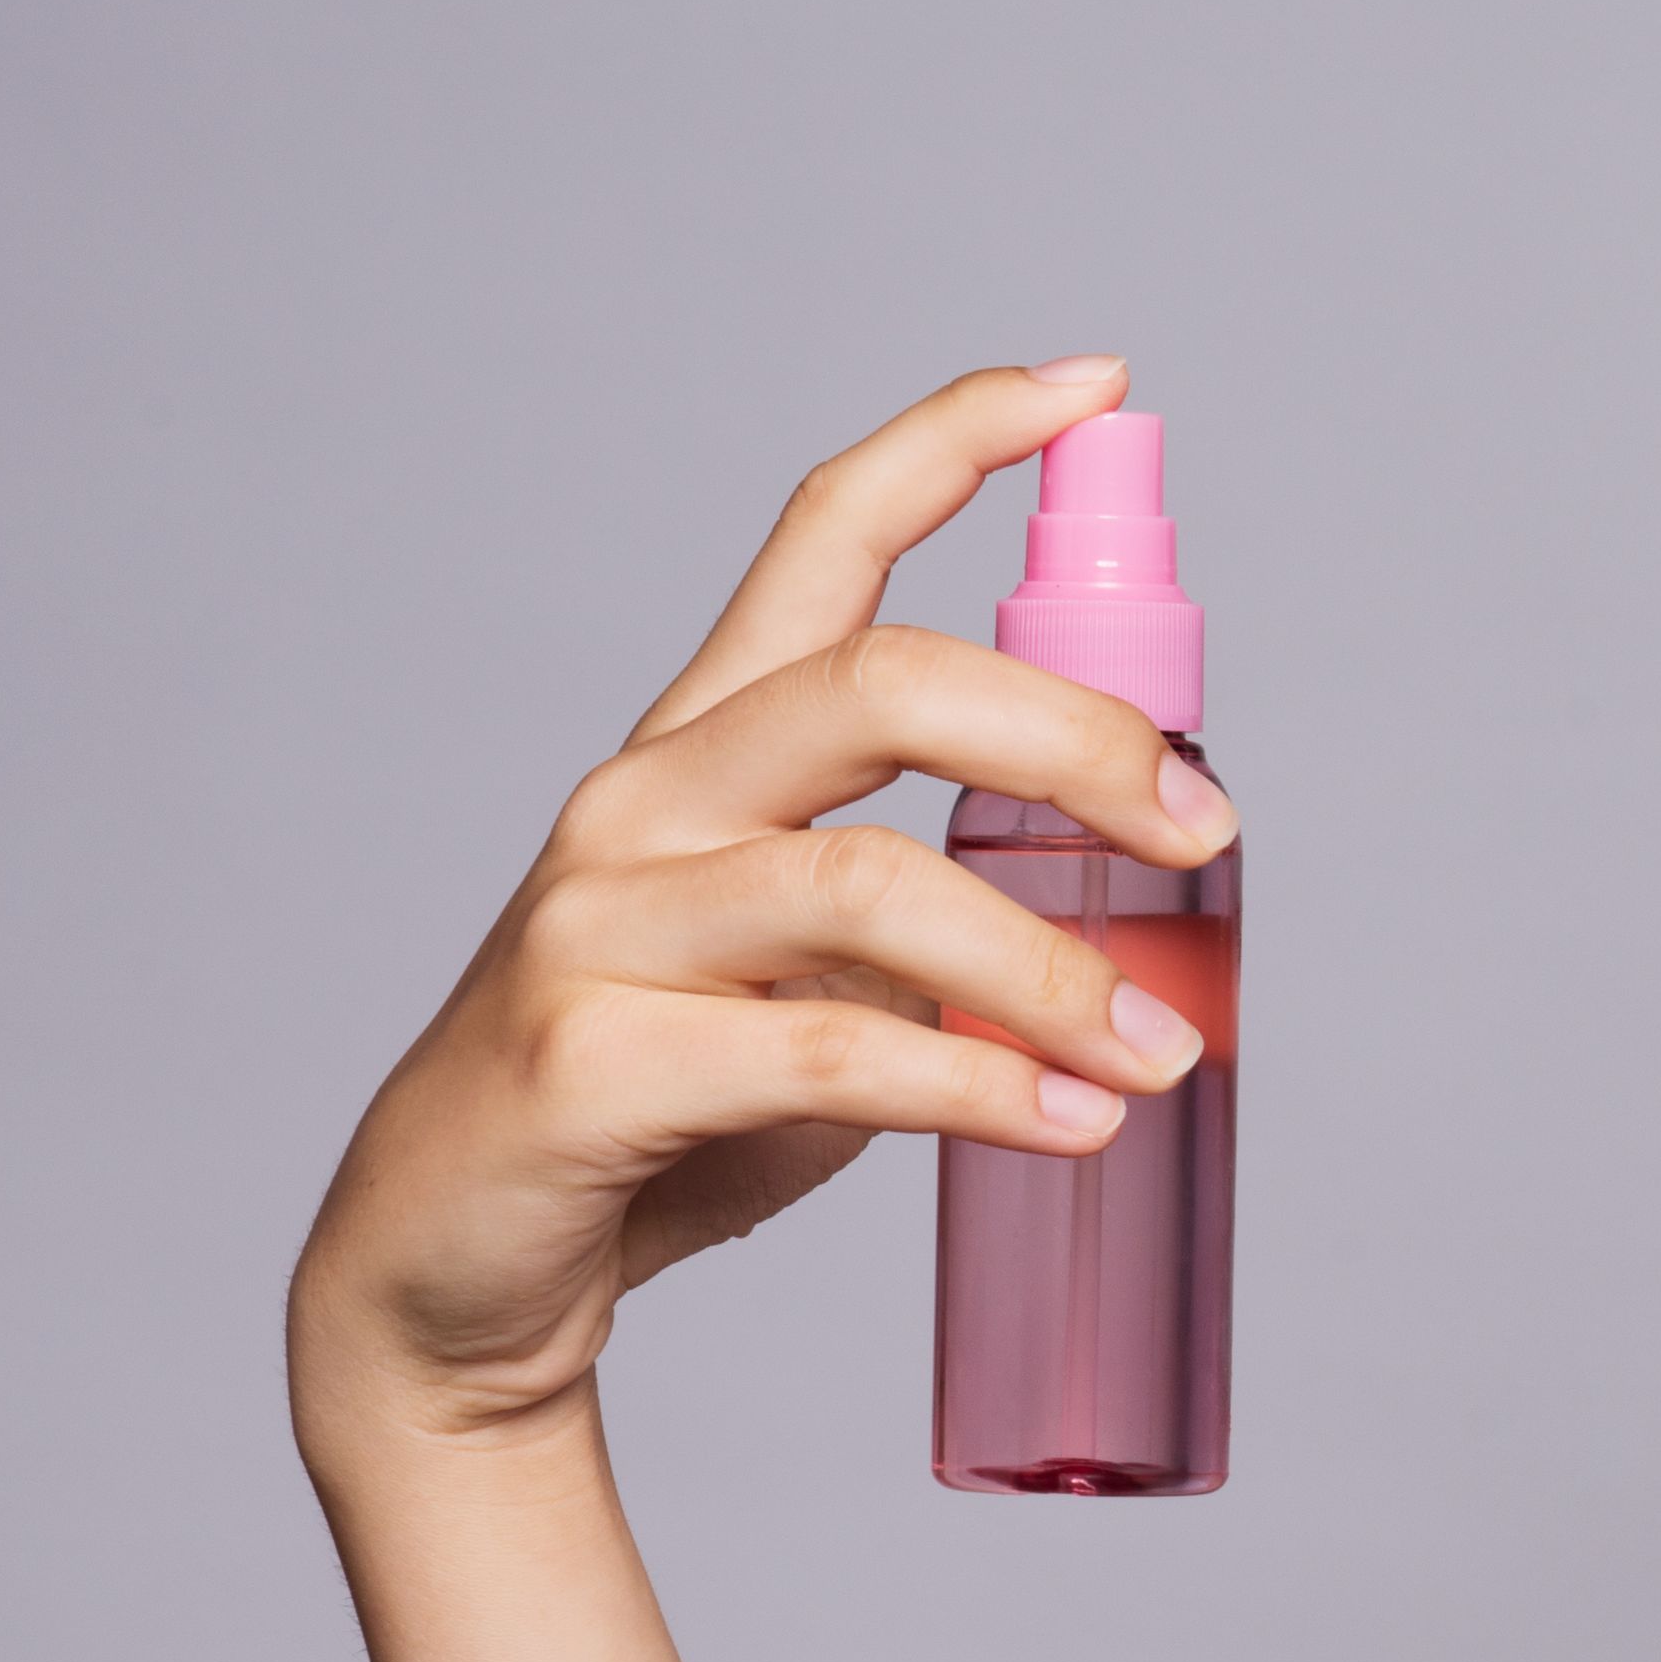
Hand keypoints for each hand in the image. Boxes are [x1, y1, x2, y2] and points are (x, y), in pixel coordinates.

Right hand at [291, 360, 1244, 1458]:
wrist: (452, 1275)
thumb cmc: (661, 1114)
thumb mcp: (811, 982)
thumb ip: (932, 915)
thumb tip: (1137, 909)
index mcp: (702, 749)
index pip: (821, 535)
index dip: (956, 439)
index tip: (1096, 385)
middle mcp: (643, 802)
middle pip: (881, 686)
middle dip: (1077, 739)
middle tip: (1208, 830)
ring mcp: (601, 925)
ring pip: (868, 888)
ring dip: (1049, 969)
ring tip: (1161, 1057)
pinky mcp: (587, 1061)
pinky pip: (825, 1056)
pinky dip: (975, 1090)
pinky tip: (1065, 1125)